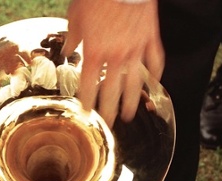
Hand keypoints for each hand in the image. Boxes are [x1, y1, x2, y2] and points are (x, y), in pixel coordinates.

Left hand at [62, 0, 163, 126]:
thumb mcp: (75, 16)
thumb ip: (72, 38)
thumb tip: (66, 51)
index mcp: (95, 52)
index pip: (89, 84)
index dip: (87, 101)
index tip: (87, 112)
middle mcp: (116, 56)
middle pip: (112, 91)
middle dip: (109, 110)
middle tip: (109, 123)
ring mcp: (136, 49)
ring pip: (135, 83)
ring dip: (132, 101)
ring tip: (129, 115)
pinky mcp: (150, 39)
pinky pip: (155, 61)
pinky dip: (155, 74)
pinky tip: (153, 84)